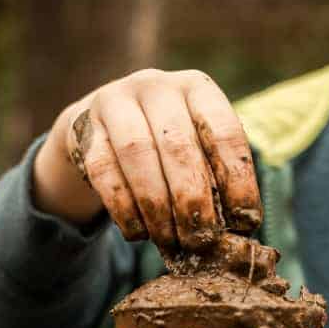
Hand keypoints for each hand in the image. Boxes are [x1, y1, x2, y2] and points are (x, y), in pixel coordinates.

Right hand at [32, 69, 260, 251]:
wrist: (103, 125)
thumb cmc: (166, 143)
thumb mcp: (197, 145)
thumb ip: (217, 176)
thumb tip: (240, 228)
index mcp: (196, 87)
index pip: (224, 132)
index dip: (237, 180)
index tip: (245, 221)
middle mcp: (156, 86)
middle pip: (178, 145)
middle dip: (192, 200)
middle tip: (202, 239)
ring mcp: (115, 101)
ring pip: (137, 155)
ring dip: (157, 207)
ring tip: (170, 241)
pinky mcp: (84, 128)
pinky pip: (104, 171)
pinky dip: (124, 208)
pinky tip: (138, 233)